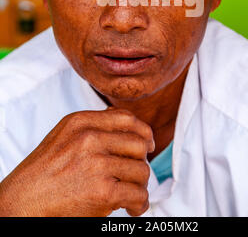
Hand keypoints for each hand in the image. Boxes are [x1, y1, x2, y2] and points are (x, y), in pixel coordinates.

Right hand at [0, 108, 154, 216]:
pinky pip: (138, 194)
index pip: (126, 118)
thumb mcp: (64, 135)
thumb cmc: (43, 171)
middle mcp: (89, 138)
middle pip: (138, 144)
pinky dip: (140, 204)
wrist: (22, 201)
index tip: (147, 144)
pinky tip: (132, 208)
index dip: (143, 132)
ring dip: (140, 185)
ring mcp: (96, 164)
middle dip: (141, 161)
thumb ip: (92, 126)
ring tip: (131, 194)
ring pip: (141, 170)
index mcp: (81, 122)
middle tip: (136, 174)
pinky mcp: (102, 191)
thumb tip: (126, 123)